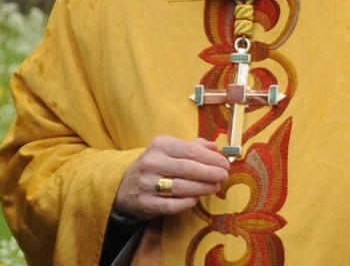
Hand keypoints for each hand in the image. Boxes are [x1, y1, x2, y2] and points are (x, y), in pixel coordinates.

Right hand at [112, 136, 230, 218]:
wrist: (124, 185)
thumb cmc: (156, 165)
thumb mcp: (170, 149)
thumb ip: (194, 147)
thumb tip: (217, 148)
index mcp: (160, 145)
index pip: (191, 151)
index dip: (212, 159)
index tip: (225, 164)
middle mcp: (152, 162)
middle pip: (188, 169)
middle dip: (211, 173)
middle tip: (224, 176)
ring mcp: (146, 183)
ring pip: (182, 187)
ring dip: (203, 188)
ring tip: (215, 187)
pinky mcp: (145, 203)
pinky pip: (171, 205)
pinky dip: (187, 202)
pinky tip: (196, 199)